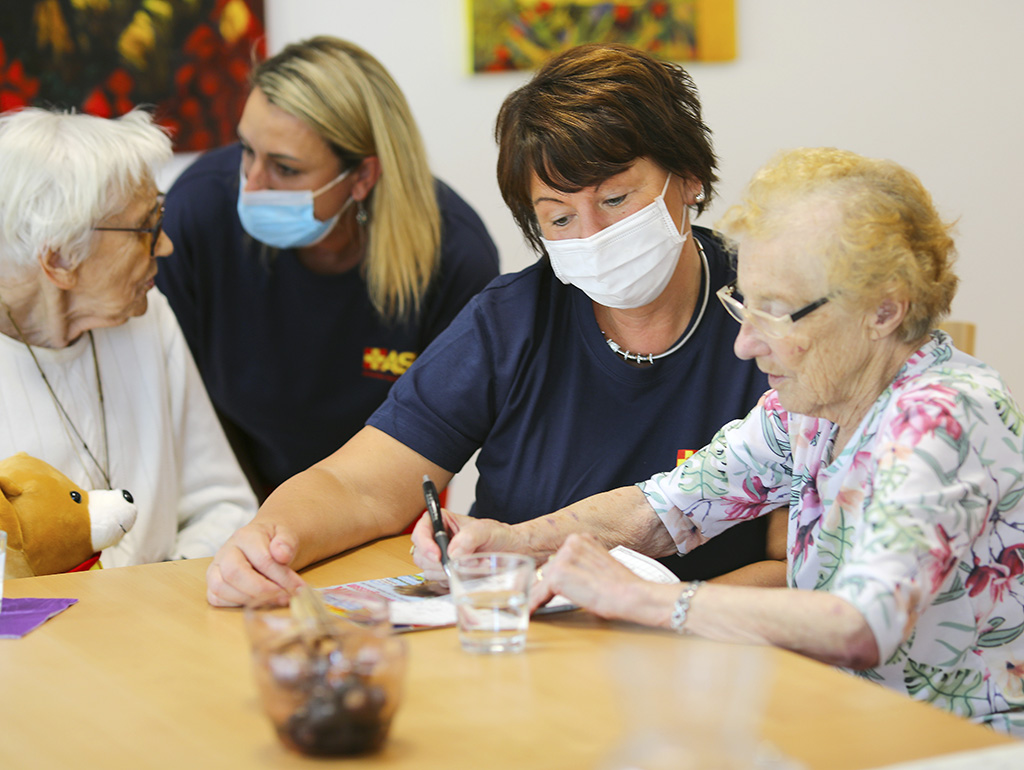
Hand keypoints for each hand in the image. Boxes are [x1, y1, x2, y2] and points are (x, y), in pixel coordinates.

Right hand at [205, 521, 305, 606]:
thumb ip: (287, 541)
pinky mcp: (214, 582)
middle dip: (262, 590)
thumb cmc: (276, 541)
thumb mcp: (288, 535)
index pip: (262, 559)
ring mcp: (216, 568)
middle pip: (234, 574)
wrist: (267, 541)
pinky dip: (236, 604)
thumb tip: (281, 554)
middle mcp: (226, 551)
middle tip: (284, 597)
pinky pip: (216, 598)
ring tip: (274, 601)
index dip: (281, 577)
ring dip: (249, 600)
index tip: (298, 587)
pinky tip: (258, 602)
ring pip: (221, 588)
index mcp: (246, 536)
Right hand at [410, 509, 518, 579]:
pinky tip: (472, 572)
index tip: (437, 556)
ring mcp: (440, 558)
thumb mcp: (485, 530)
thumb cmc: (497, 535)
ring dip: (452, 571)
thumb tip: (452, 553)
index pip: (421, 531)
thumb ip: (469, 537)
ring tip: (476, 563)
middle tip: (465, 562)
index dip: (425, 544)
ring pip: (430, 571)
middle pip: (421, 555)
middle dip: (441, 562)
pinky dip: (457, 579)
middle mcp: (437, 540)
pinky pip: (442, 582)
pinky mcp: (446, 573)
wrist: (510, 551)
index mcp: (441, 522)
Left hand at [528, 533, 647, 618]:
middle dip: (547, 585)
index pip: (560, 559)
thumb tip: (569, 575)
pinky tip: (529, 612)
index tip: (545, 587)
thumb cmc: (621, 585)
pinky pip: (539, 594)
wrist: (630, 595)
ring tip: (533, 607)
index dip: (555, 575)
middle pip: (549, 568)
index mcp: (582, 538)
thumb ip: (583, 563)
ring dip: (539, 595)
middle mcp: (570, 543)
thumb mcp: (601, 563)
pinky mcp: (557, 577)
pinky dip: (534, 605)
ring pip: (543, 581)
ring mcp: (563, 559)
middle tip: (538, 599)